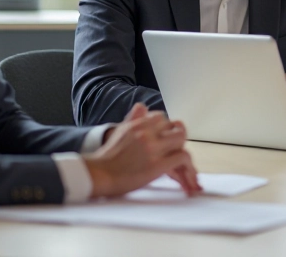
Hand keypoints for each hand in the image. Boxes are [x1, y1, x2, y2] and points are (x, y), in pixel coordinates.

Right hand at [84, 104, 201, 197]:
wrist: (97, 175)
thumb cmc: (106, 158)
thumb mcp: (119, 133)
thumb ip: (133, 120)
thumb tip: (141, 106)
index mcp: (138, 124)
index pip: (162, 118)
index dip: (167, 129)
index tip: (167, 140)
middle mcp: (147, 132)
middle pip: (176, 127)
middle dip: (179, 140)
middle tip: (178, 153)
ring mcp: (153, 147)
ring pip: (182, 140)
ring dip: (185, 154)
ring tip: (187, 169)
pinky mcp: (157, 164)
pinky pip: (182, 158)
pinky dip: (187, 168)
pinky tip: (186, 179)